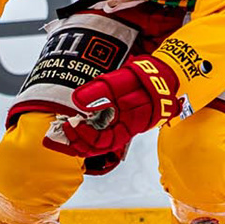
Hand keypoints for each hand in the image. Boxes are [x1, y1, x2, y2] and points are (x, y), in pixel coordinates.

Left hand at [52, 57, 182, 158]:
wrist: (161, 76)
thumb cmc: (145, 81)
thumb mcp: (121, 81)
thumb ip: (100, 90)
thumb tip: (76, 99)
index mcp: (127, 127)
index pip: (103, 142)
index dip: (86, 136)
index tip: (74, 124)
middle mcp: (122, 130)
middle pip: (97, 147)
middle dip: (78, 141)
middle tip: (63, 128)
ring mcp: (118, 125)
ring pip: (96, 140)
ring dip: (80, 137)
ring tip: (66, 126)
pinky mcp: (114, 118)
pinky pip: (97, 129)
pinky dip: (85, 128)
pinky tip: (75, 120)